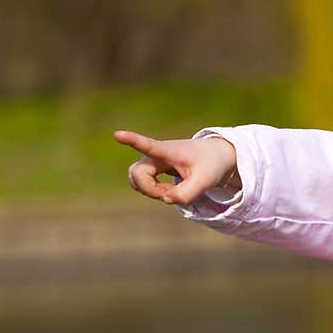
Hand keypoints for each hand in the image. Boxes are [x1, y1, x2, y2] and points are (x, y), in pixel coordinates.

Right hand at [113, 130, 237, 204]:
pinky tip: (170, 190)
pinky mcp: (151, 169)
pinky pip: (143, 185)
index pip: (147, 145)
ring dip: (153, 191)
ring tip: (173, 190)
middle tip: (170, 193)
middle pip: (136, 174)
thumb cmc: (210, 165)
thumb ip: (186, 194)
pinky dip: (155, 192)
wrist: (214, 157)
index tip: (117, 134)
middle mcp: (155, 154)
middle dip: (150, 190)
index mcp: (167, 151)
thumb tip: (166, 199)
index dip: (132, 140)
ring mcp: (151, 161)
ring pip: (137, 181)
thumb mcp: (205, 181)